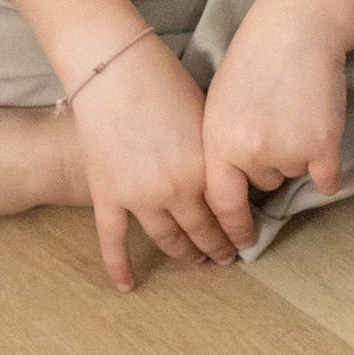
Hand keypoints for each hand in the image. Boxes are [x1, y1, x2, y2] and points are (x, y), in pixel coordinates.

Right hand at [68, 35, 235, 288]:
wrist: (114, 68)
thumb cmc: (163, 79)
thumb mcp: (204, 114)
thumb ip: (213, 151)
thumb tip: (225, 172)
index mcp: (205, 169)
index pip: (228, 212)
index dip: (238, 229)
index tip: (245, 238)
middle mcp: (176, 190)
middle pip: (200, 231)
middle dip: (216, 248)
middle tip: (226, 257)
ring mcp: (138, 197)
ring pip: (166, 239)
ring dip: (183, 254)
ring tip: (195, 262)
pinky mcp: (107, 195)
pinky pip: (113, 241)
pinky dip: (121, 266)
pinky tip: (130, 286)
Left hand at [202, 0, 346, 250]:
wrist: (299, 26)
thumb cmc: (255, 58)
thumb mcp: (219, 102)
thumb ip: (220, 145)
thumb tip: (226, 188)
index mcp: (216, 142)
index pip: (220, 204)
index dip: (230, 230)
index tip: (235, 248)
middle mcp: (248, 154)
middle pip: (262, 184)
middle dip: (270, 162)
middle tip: (275, 121)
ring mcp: (287, 152)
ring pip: (293, 174)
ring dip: (297, 153)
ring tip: (293, 108)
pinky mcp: (322, 148)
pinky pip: (326, 179)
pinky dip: (328, 166)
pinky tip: (321, 131)